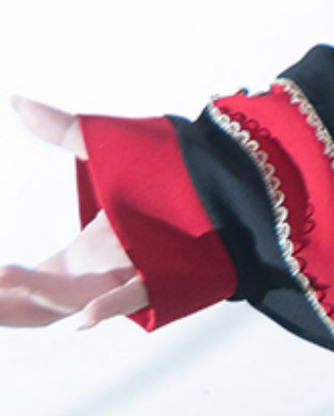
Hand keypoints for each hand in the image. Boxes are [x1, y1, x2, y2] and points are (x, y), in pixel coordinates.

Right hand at [1, 99, 148, 327]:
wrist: (230, 182)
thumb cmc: (166, 177)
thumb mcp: (101, 151)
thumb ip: (58, 129)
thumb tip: (16, 99)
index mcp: (78, 260)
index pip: (26, 282)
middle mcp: (98, 275)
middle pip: (39, 301)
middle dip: (5, 299)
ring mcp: (130, 277)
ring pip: (76, 300)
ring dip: (41, 296)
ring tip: (5, 279)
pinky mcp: (165, 278)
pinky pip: (135, 299)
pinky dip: (110, 307)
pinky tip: (84, 315)